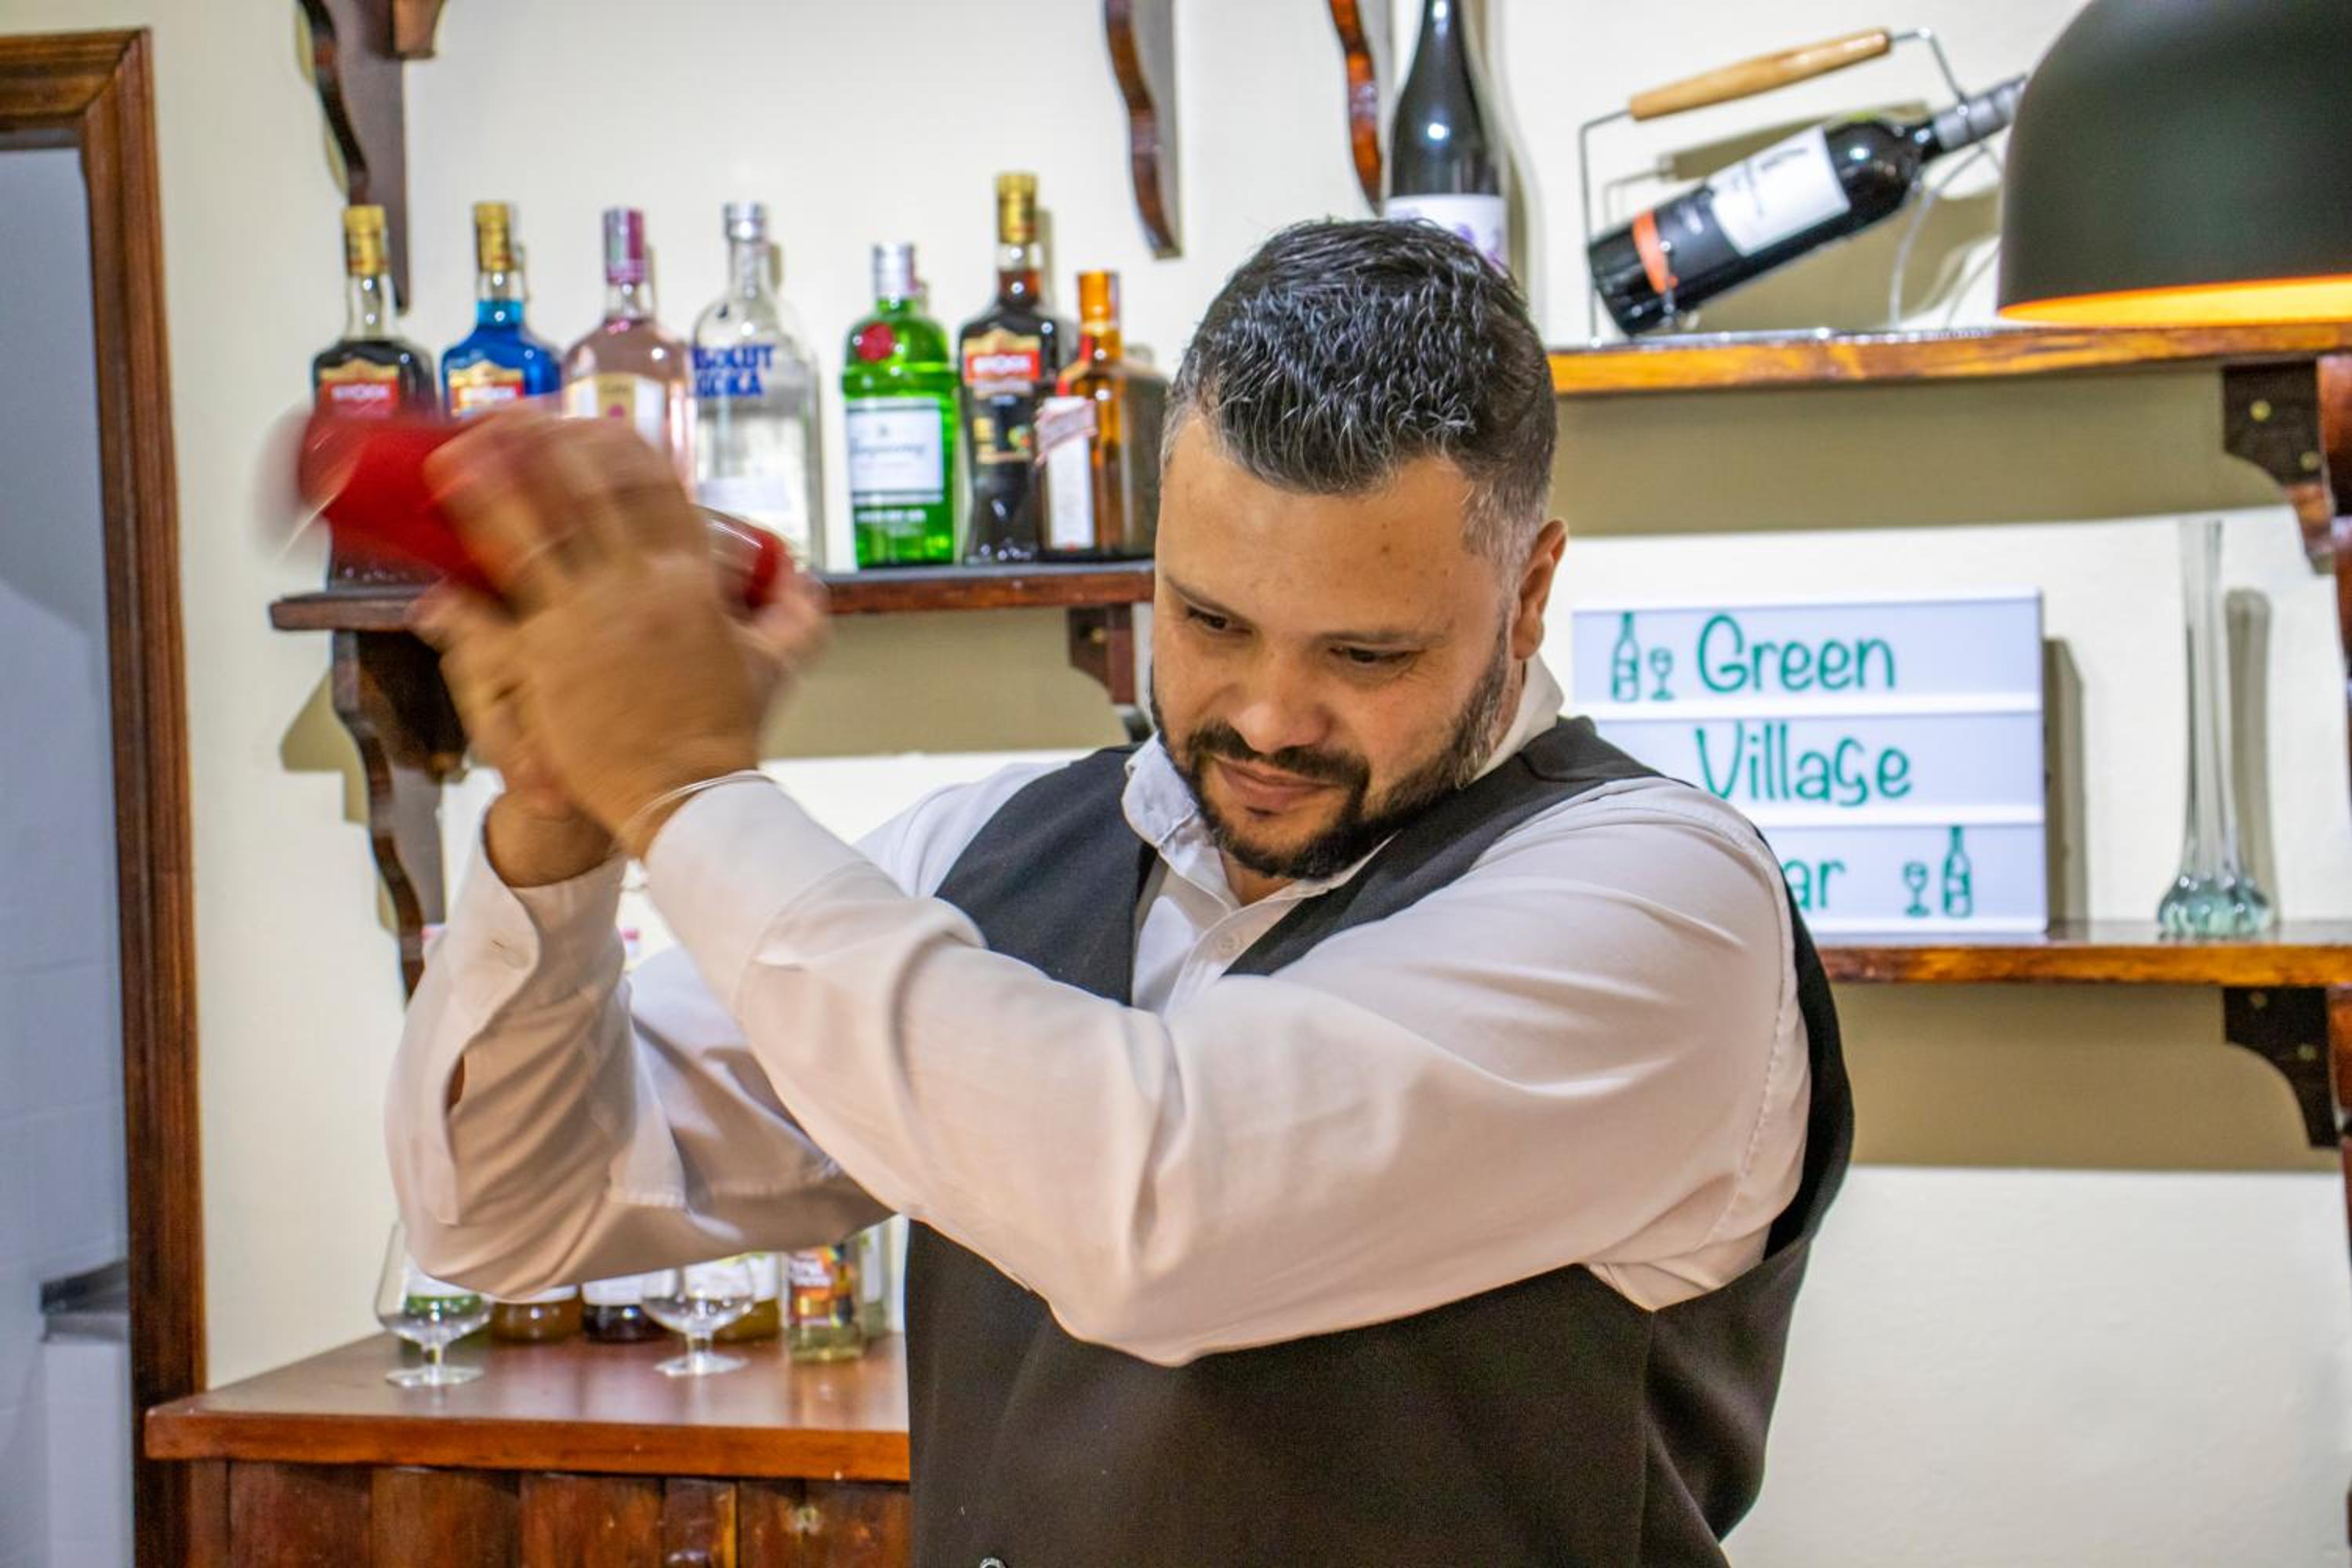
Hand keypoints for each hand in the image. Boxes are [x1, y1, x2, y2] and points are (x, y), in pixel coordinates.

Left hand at [418, 411, 829, 860]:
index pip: (650, 482)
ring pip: (526, 532)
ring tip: (457, 454)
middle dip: (541, 442)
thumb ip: (796, 614)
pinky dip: (457, 601)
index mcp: (691, 579)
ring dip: (488, 487)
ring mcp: (586, 621)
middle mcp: (636, 586)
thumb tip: (803, 575)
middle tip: (510, 419)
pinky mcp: (545, 665)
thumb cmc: (728, 733)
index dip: (611, 440)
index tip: (583, 424)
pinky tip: (434, 583)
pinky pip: (489, 619)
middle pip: (581, 488)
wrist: (691, 798)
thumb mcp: (777, 664)